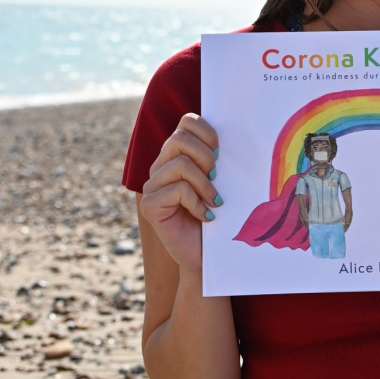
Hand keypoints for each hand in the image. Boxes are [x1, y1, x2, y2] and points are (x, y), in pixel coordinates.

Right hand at [139, 113, 219, 273]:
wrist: (205, 256)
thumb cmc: (216, 216)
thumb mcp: (220, 181)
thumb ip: (216, 157)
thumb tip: (231, 135)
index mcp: (176, 155)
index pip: (186, 122)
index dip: (207, 132)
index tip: (221, 154)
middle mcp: (160, 166)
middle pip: (179, 138)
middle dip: (206, 156)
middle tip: (217, 177)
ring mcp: (151, 186)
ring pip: (181, 164)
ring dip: (205, 184)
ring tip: (215, 201)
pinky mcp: (149, 206)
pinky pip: (178, 190)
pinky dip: (198, 203)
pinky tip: (206, 217)